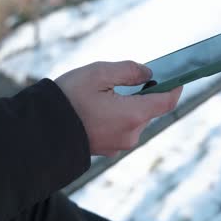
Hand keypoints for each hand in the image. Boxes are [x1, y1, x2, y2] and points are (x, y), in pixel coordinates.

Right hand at [55, 61, 182, 156]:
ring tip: (103, 94)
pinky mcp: (107, 149)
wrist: (41, 131)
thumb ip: (128, 71)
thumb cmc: (68, 99)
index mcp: (132, 115)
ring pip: (134, 119)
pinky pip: (121, 129)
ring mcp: (119, 144)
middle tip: (125, 79)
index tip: (178, 76)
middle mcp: (130, 134)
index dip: (176, 87)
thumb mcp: (98, 74)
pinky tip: (97, 108)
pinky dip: (117, 116)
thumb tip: (148, 74)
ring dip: (127, 105)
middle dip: (143, 93)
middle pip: (149, 110)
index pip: (167, 102)